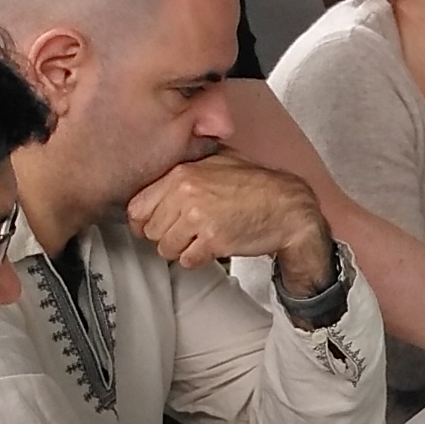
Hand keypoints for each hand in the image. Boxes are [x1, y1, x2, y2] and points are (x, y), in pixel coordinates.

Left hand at [128, 155, 334, 292]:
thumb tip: (157, 179)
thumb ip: (185, 167)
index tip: (154, 226)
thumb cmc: (256, 185)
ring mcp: (199, 218)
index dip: (143, 222)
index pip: (137, 207)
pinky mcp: (213, 241)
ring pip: (166, 249)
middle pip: (150, 231)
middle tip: (185, 234)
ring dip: (181, 250)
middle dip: (165, 237)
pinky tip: (211, 247)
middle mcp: (186, 195)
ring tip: (200, 240)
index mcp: (181, 174)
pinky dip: (197, 260)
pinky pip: (187, 261)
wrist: (287, 206)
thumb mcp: (216, 162)